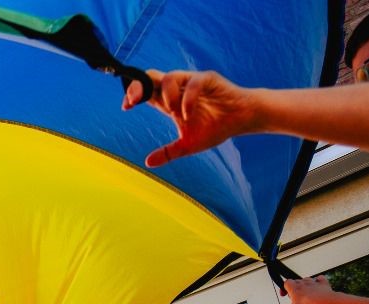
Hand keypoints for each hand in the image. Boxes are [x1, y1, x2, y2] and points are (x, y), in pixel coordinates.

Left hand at [123, 69, 259, 167]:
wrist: (242, 120)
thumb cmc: (216, 128)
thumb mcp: (187, 145)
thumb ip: (168, 153)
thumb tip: (147, 162)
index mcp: (170, 101)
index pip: (146, 90)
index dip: (133, 94)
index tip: (126, 106)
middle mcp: (178, 88)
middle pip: (152, 76)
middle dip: (139, 86)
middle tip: (132, 101)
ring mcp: (192, 82)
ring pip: (170, 77)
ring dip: (166, 95)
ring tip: (173, 113)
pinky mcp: (208, 79)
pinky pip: (193, 83)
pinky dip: (187, 98)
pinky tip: (187, 114)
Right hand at [269, 275, 337, 303]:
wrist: (326, 302)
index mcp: (294, 288)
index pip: (286, 282)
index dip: (284, 288)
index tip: (284, 295)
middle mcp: (303, 283)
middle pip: (296, 281)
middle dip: (294, 288)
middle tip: (295, 297)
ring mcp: (313, 282)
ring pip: (306, 280)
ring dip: (304, 285)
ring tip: (305, 294)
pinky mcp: (323, 283)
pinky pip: (320, 279)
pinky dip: (318, 281)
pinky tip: (318, 286)